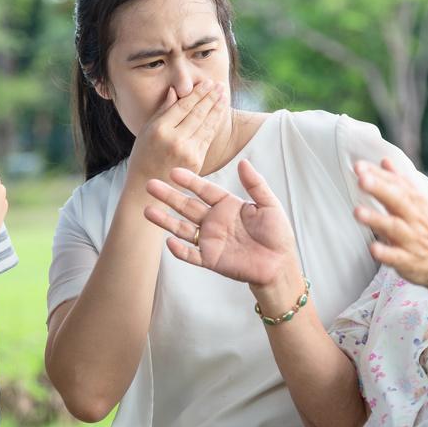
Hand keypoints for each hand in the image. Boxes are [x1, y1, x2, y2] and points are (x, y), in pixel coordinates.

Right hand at [128, 80, 227, 181]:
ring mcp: (187, 151)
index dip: (197, 93)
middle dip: (210, 97)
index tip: (207, 82)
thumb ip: (162, 110)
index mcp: (159, 130)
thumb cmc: (143, 155)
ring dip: (217, 108)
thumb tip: (175, 91)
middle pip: (197, 113)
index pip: (183, 106)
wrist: (146, 186)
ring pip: (206, 125)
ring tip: (223, 96)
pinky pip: (207, 137)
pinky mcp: (196, 161)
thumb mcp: (146, 131)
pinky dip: (214, 124)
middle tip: (219, 85)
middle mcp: (174, 140)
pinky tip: (219, 114)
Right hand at [143, 160, 297, 286]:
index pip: (204, 190)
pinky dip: (180, 250)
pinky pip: (191, 255)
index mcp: (227, 205)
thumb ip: (255, 184)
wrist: (280, 265)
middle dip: (169, 196)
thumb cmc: (277, 234)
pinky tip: (168, 242)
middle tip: (150, 185)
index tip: (173, 171)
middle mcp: (214, 221)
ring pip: (183, 228)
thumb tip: (243, 162)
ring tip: (147, 211)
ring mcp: (210, 240)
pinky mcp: (211, 260)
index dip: (189, 181)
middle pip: (187, 206)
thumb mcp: (269, 205)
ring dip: (165, 221)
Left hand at [353, 158, 427, 288]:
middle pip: (396, 200)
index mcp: (416, 202)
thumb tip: (384, 161)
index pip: (396, 184)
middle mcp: (414, 218)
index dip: (377, 175)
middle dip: (379, 189)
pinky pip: (397, 257)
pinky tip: (373, 249)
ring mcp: (411, 240)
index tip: (359, 166)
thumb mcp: (422, 203)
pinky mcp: (409, 261)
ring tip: (357, 212)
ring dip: (376, 219)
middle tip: (361, 179)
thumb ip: (401, 182)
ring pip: (393, 227)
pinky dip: (386, 253)